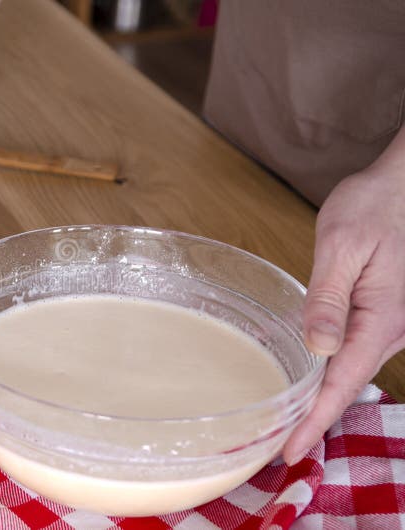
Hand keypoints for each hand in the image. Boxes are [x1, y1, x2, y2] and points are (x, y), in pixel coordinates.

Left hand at [283, 162, 404, 464]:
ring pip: (350, 371)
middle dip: (314, 420)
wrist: (403, 186)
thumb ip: (329, 298)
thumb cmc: (374, 209)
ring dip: (319, 399)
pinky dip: (328, 374)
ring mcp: (387, 323)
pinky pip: (352, 352)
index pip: (342, 383)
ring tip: (286, 424)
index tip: (289, 450)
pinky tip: (305, 381)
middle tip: (277, 447)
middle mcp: (390, 329)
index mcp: (380, 319)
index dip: (314, 420)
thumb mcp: (342, 248)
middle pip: (346, 385)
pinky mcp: (378, 314)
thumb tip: (318, 346)